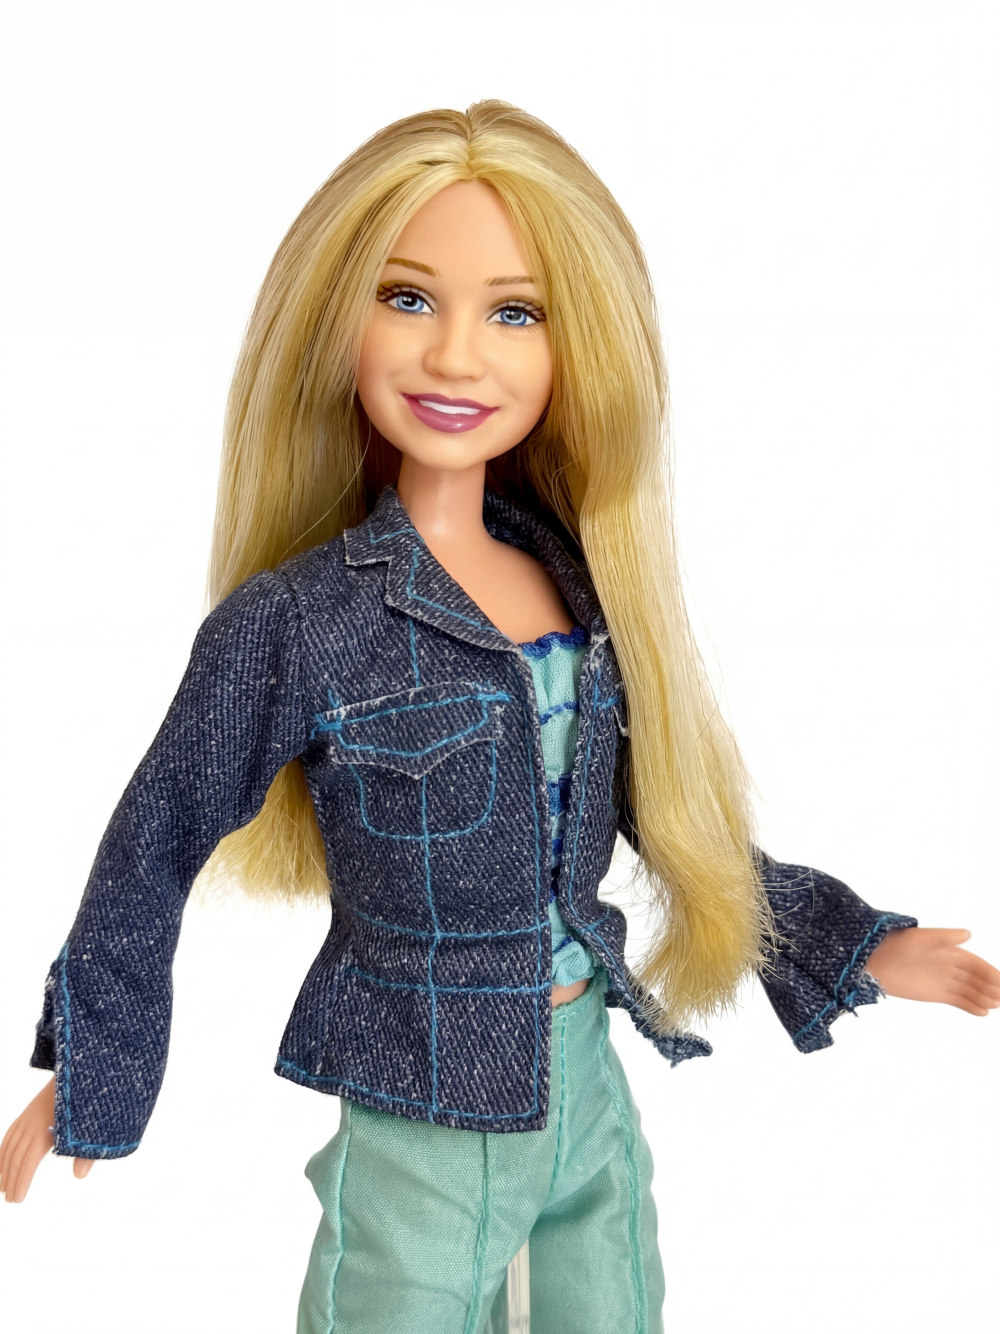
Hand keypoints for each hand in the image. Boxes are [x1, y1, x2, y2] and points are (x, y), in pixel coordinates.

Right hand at [1, 1076, 93, 1202]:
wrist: (82, 1067)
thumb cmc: (89, 1099)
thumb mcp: (92, 1125)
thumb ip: (85, 1150)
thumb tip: (80, 1176)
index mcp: (47, 1124)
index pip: (29, 1159)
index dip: (22, 1180)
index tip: (18, 1199)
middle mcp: (33, 1120)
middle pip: (17, 1155)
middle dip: (12, 1179)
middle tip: (10, 1200)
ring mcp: (29, 1114)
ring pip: (10, 1144)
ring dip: (3, 1167)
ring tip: (1, 1187)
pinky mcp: (29, 1110)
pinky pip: (11, 1132)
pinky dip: (3, 1149)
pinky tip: (2, 1161)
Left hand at [866, 927, 999, 1015]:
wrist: (875, 959)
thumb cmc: (896, 942)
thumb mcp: (921, 938)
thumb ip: (944, 937)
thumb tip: (968, 933)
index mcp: (948, 951)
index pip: (975, 963)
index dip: (989, 971)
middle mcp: (949, 966)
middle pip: (976, 978)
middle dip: (991, 987)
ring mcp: (943, 981)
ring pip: (969, 991)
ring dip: (984, 998)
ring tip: (997, 1005)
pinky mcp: (935, 993)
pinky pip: (958, 1000)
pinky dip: (971, 1006)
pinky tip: (983, 1012)